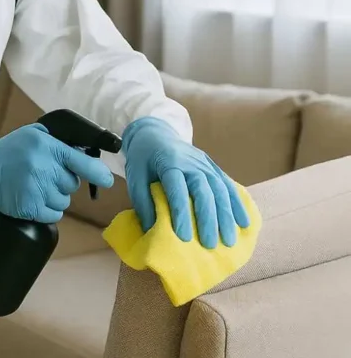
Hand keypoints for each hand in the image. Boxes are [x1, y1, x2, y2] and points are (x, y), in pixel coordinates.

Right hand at [0, 123, 114, 222]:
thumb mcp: (32, 135)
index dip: (98, 172)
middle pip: (72, 184)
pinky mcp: (29, 207)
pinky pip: (54, 214)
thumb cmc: (8, 152)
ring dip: (54, 197)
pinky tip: (33, 199)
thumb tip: (87, 153)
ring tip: (35, 187)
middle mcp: (43, 167)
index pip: (82, 162)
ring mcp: (36, 188)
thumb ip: (57, 142)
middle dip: (62, 181)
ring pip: (64, 200)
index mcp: (47, 146)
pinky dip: (47, 210)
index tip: (108, 180)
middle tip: (43, 175)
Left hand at [122, 117, 250, 248]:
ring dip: (226, 216)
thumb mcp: (135, 177)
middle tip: (209, 244)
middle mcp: (191, 162)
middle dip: (208, 219)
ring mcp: (205, 163)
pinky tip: (243, 222)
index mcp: (168, 162)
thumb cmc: (143, 160)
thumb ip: (143, 203)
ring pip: (220, 189)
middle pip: (204, 190)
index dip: (181, 212)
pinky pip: (228, 185)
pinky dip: (237, 204)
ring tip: (229, 240)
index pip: (177, 188)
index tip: (184, 236)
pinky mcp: (213, 166)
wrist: (155, 134)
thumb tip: (153, 232)